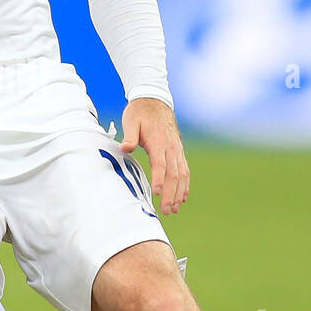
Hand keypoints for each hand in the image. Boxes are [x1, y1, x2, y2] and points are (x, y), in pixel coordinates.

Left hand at [120, 98, 189, 215]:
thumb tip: (125, 148)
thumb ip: (130, 136)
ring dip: (180, 192)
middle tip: (168, 210)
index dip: (160, 178)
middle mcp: (171, 147)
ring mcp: (177, 149)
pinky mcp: (178, 151)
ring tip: (175, 209)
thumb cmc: (140, 113)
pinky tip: (182, 197)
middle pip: (174, 173)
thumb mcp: (131, 121)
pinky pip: (185, 170)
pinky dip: (185, 184)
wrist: (155, 100)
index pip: (160, 163)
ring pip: (182, 174)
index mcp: (159, 141)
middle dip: (172, 193)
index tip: (158, 193)